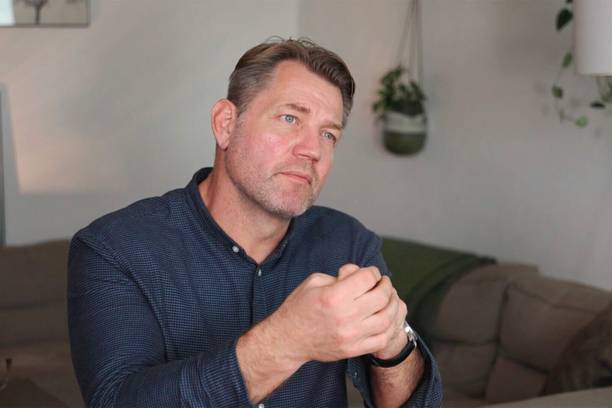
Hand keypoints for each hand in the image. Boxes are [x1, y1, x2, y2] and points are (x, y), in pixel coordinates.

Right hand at [270, 263, 406, 363]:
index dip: (372, 272)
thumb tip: (359, 273)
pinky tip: (385, 318)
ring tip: (387, 299)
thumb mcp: (314, 281)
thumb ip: (340, 275)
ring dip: (392, 305)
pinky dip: (389, 327)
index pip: (367, 278)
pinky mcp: (354, 349)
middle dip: (385, 286)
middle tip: (383, 283)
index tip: (370, 273)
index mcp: (334, 296)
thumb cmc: (299, 307)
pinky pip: (382, 339)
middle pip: (381, 297)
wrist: (289, 339)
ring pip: (387, 318)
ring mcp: (351, 335)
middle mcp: (345, 316)